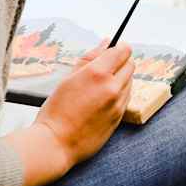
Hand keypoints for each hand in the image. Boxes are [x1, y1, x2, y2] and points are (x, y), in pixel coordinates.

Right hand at [33, 43, 134, 169]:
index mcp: (98, 73)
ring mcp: (118, 103)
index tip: (114, 50)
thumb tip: (107, 42)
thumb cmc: (56, 111)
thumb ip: (90, 58)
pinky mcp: (120, 117)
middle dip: (120, 63)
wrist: (55, 144)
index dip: (119, 48)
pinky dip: (119, 95)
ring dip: (120, 79)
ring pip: (130, 81)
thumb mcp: (68, 78)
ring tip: (99, 88)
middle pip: (130, 64)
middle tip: (105, 69)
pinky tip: (102, 101)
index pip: (123, 50)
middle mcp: (112, 87)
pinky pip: (126, 98)